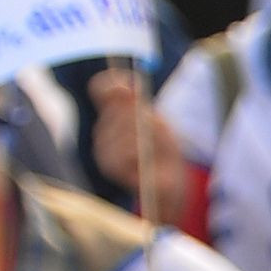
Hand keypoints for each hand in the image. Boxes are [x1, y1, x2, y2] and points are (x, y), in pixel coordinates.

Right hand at [88, 68, 184, 225]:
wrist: (169, 187)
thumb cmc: (165, 153)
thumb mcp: (159, 125)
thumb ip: (140, 107)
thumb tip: (125, 84)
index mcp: (115, 115)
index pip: (101, 88)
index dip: (109, 83)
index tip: (124, 85)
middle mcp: (103, 129)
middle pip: (115, 106)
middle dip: (138, 115)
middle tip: (155, 128)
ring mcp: (103, 148)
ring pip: (121, 128)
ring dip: (143, 136)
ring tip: (154, 148)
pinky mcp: (109, 165)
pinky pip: (125, 150)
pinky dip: (140, 152)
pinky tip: (146, 160)